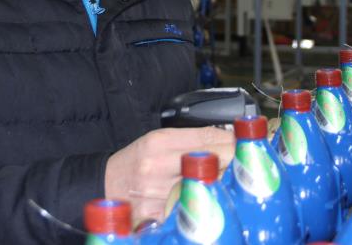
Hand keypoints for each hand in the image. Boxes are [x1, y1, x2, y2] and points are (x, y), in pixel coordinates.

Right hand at [104, 127, 234, 223]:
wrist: (105, 185)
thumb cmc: (135, 161)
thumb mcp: (158, 139)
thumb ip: (193, 137)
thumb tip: (228, 136)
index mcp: (160, 141)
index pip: (209, 138)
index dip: (233, 141)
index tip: (246, 143)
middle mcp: (158, 166)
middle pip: (211, 163)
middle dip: (231, 163)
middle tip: (243, 164)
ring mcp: (157, 193)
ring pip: (204, 187)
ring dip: (219, 185)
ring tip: (224, 183)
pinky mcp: (157, 215)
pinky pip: (189, 209)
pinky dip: (200, 204)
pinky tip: (205, 201)